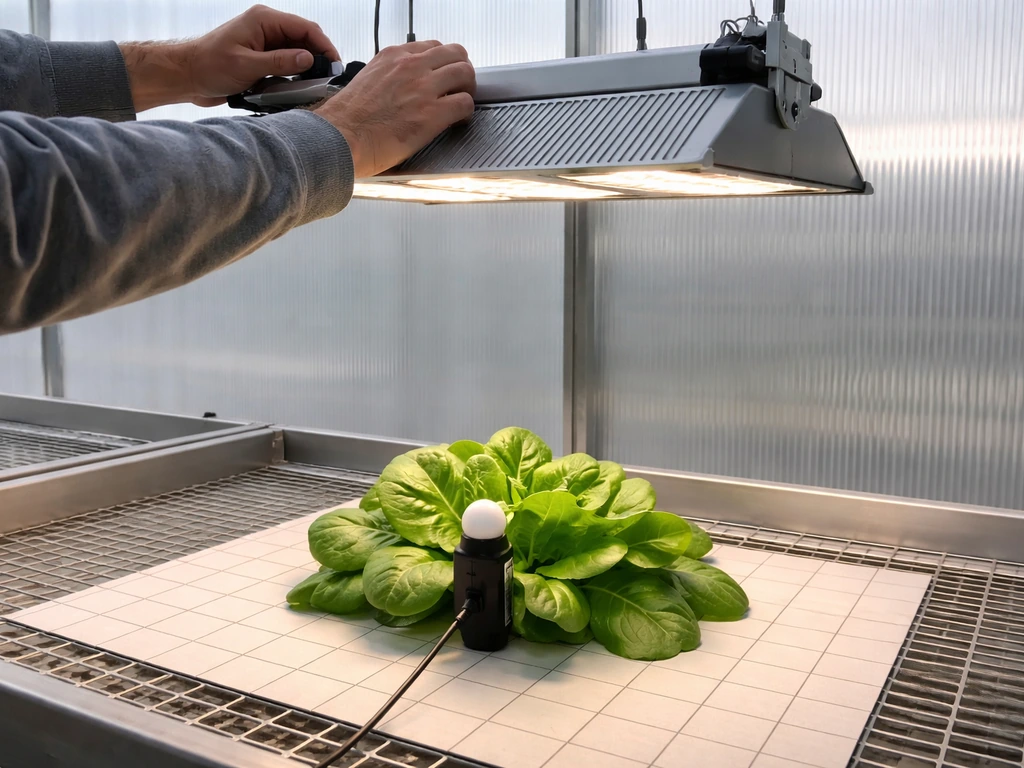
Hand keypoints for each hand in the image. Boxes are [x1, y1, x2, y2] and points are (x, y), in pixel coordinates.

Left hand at [120, 4, 337, 111]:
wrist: (187, 76)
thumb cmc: (210, 66)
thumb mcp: (247, 66)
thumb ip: (280, 62)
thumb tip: (309, 59)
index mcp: (264, 20)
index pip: (306, 28)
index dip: (325, 46)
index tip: (336, 66)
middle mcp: (267, 27)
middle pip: (305, 39)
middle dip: (319, 58)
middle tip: (329, 80)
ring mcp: (265, 42)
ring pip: (297, 52)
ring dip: (306, 69)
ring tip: (315, 86)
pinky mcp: (262, 57)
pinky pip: (286, 63)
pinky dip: (294, 76)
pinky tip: (297, 88)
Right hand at [315, 41, 475, 178]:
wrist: (341, 137)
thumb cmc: (347, 118)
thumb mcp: (367, 80)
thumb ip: (389, 77)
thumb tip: (400, 87)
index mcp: (393, 56)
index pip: (432, 47)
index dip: (442, 62)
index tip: (442, 75)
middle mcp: (411, 66)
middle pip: (455, 54)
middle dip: (461, 70)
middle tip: (459, 86)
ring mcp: (423, 88)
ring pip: (465, 73)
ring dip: (468, 88)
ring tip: (461, 101)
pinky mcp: (432, 113)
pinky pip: (465, 103)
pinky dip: (466, 112)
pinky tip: (457, 120)